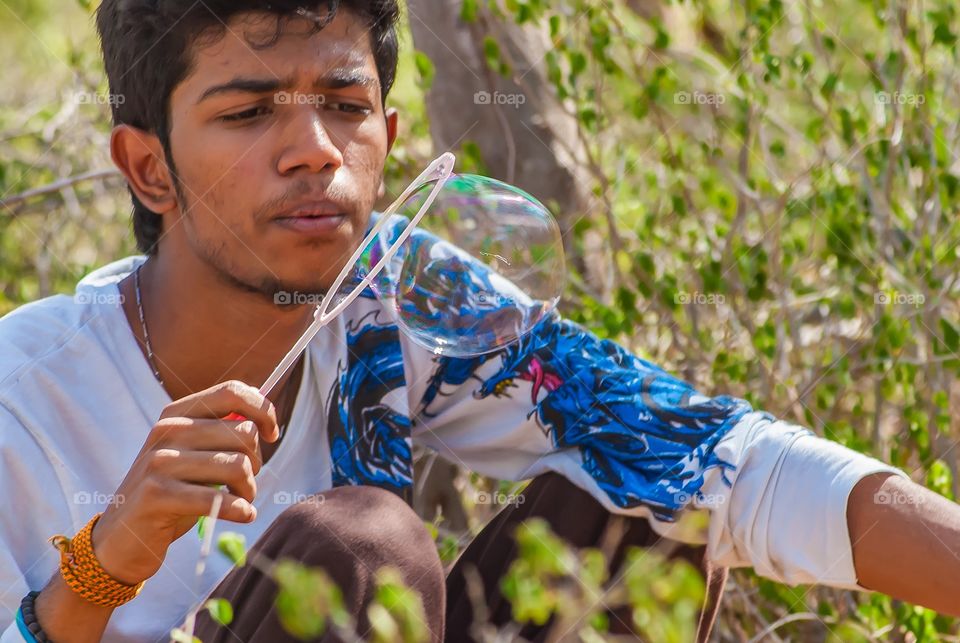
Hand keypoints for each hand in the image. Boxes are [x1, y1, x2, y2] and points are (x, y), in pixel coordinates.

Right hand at [90, 381, 278, 584]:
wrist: (121, 539)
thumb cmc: (171, 494)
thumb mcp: (193, 456)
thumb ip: (222, 433)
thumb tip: (264, 414)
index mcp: (177, 414)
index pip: (232, 392)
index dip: (263, 409)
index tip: (273, 433)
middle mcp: (166, 431)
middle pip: (243, 432)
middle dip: (257, 461)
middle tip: (246, 483)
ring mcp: (158, 462)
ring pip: (237, 465)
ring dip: (249, 489)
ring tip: (242, 501)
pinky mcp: (156, 495)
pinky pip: (218, 499)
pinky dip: (240, 510)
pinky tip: (243, 515)